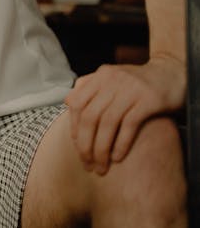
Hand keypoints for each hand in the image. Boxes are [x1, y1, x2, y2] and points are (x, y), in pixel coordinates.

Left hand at [64, 54, 184, 174]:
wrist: (172, 73)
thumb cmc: (138, 82)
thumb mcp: (112, 79)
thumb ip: (91, 87)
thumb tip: (68, 102)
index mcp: (100, 76)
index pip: (77, 103)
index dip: (74, 127)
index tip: (77, 146)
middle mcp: (112, 80)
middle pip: (90, 116)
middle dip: (85, 144)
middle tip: (87, 164)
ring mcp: (130, 89)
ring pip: (107, 123)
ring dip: (101, 149)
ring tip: (101, 167)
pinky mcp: (148, 99)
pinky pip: (129, 124)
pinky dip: (121, 143)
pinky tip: (117, 158)